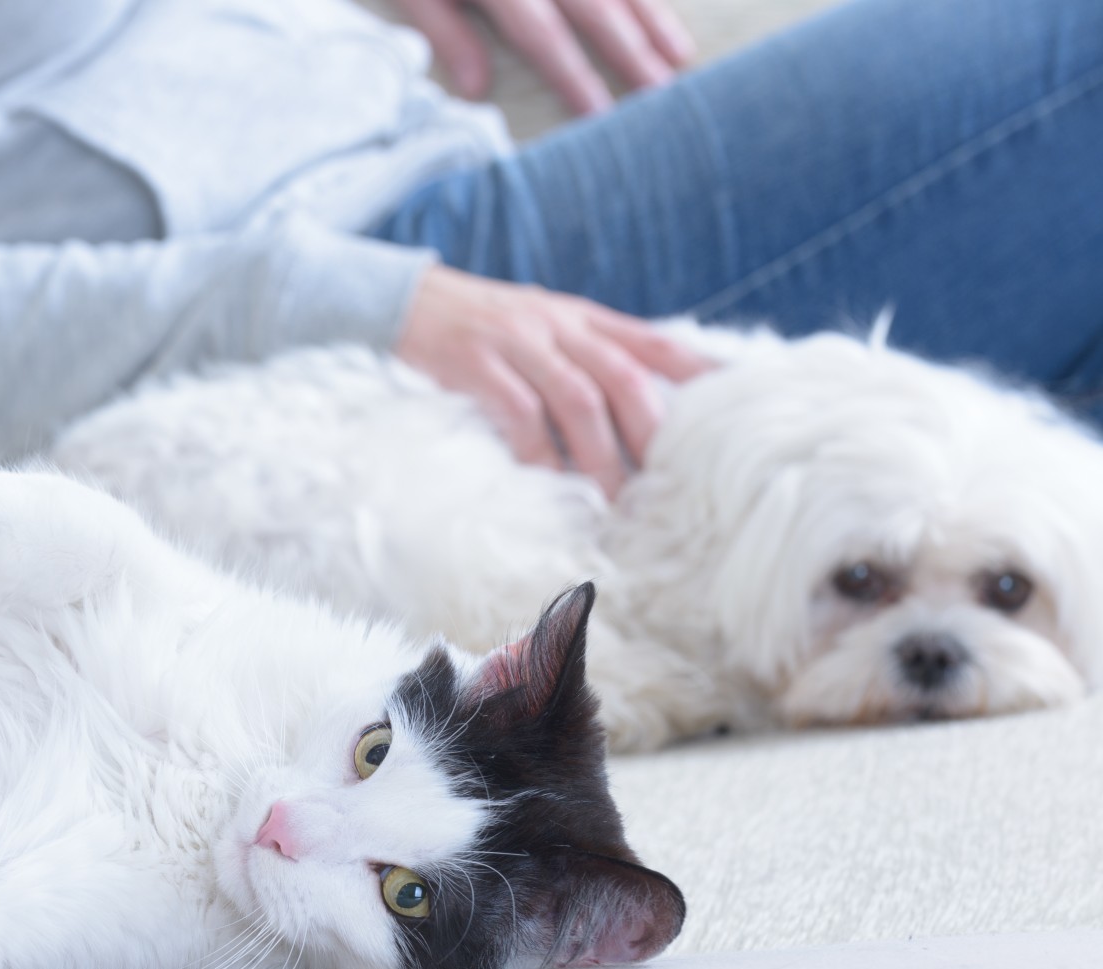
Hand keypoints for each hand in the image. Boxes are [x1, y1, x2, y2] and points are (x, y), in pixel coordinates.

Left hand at [394, 0, 694, 113]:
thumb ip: (445, 30)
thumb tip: (476, 90)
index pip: (545, 36)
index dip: (575, 77)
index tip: (604, 117)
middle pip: (596, 7)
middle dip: (634, 54)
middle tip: (667, 98)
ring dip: (653, 16)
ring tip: (680, 58)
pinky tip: (664, 6)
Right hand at [395, 265, 711, 495]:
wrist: (403, 300)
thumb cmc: (479, 327)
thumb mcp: (541, 326)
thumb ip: (587, 355)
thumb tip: (638, 404)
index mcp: (579, 317)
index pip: (650, 341)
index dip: (695, 371)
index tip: (733, 404)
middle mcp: (556, 325)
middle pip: (622, 374)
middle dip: (648, 430)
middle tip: (665, 482)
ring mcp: (516, 342)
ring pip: (577, 399)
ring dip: (599, 455)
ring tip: (611, 500)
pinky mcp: (475, 363)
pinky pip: (519, 413)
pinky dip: (539, 454)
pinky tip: (549, 484)